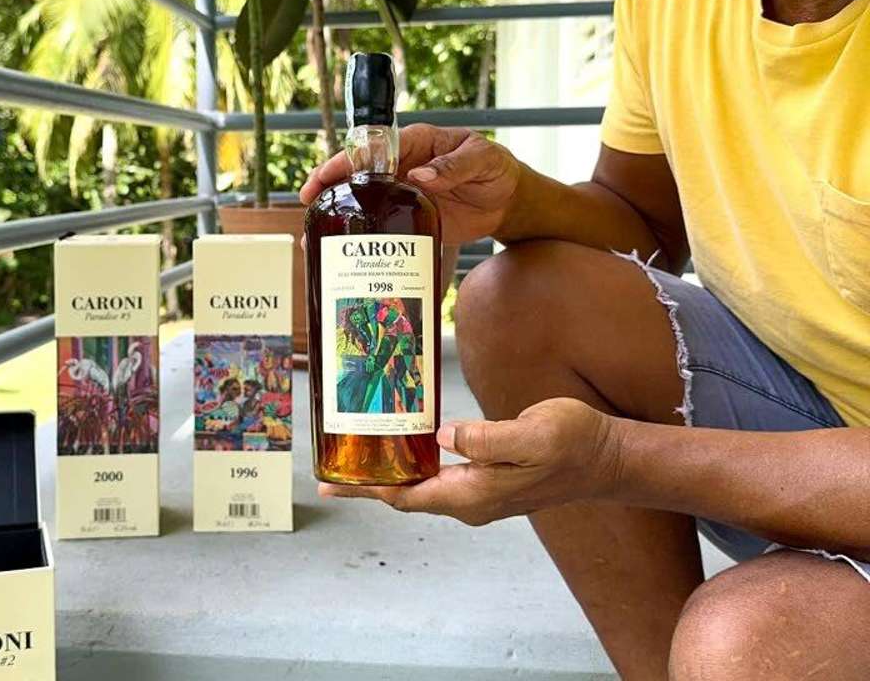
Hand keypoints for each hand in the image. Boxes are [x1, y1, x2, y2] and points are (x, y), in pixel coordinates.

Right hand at [298, 123, 522, 244]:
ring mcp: (403, 195)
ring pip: (364, 202)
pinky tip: (344, 253)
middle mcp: (403, 167)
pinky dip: (362, 237)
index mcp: (416, 144)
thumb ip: (454, 165)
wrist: (510, 201)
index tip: (326, 175)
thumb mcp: (482, 160)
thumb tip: (421, 175)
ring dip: (339, 215)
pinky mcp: (410, 219)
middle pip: (358, 175)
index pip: (373, 149)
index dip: (346, 161)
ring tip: (313, 236)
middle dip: (330, 187)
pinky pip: (382, 226)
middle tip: (308, 204)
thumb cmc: (496, 169)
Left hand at [318, 397, 623, 524]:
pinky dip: (415, 462)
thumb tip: (443, 436)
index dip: (366, 491)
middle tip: (330, 468)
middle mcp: (471, 500)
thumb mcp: (530, 435)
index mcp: (474, 494)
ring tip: (358, 453)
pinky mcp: (489, 478)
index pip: (405, 497)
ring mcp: (480, 492)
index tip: (331, 486)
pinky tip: (404, 442)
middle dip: (367, 483)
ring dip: (390, 471)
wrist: (604, 457)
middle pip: (405, 495)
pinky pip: (439, 475)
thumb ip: (484, 439)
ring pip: (421, 485)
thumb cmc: (571, 444)